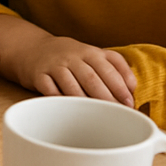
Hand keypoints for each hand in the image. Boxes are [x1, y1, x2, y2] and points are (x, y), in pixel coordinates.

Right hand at [0, 15, 135, 105]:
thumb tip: (132, 89)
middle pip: (91, 78)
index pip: (108, 68)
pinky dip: (60, 101)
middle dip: (106, 98)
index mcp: (89, 52)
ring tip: (97, 117)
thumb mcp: (93, 54)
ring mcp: (54, 65)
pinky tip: (70, 111)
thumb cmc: (71, 57)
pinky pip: (49, 90)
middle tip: (117, 115)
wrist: (33, 48)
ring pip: (71, 85)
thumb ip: (116, 67)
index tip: (130, 104)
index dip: (120, 87)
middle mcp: (72, 56)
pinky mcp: (38, 75)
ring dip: (85, 102)